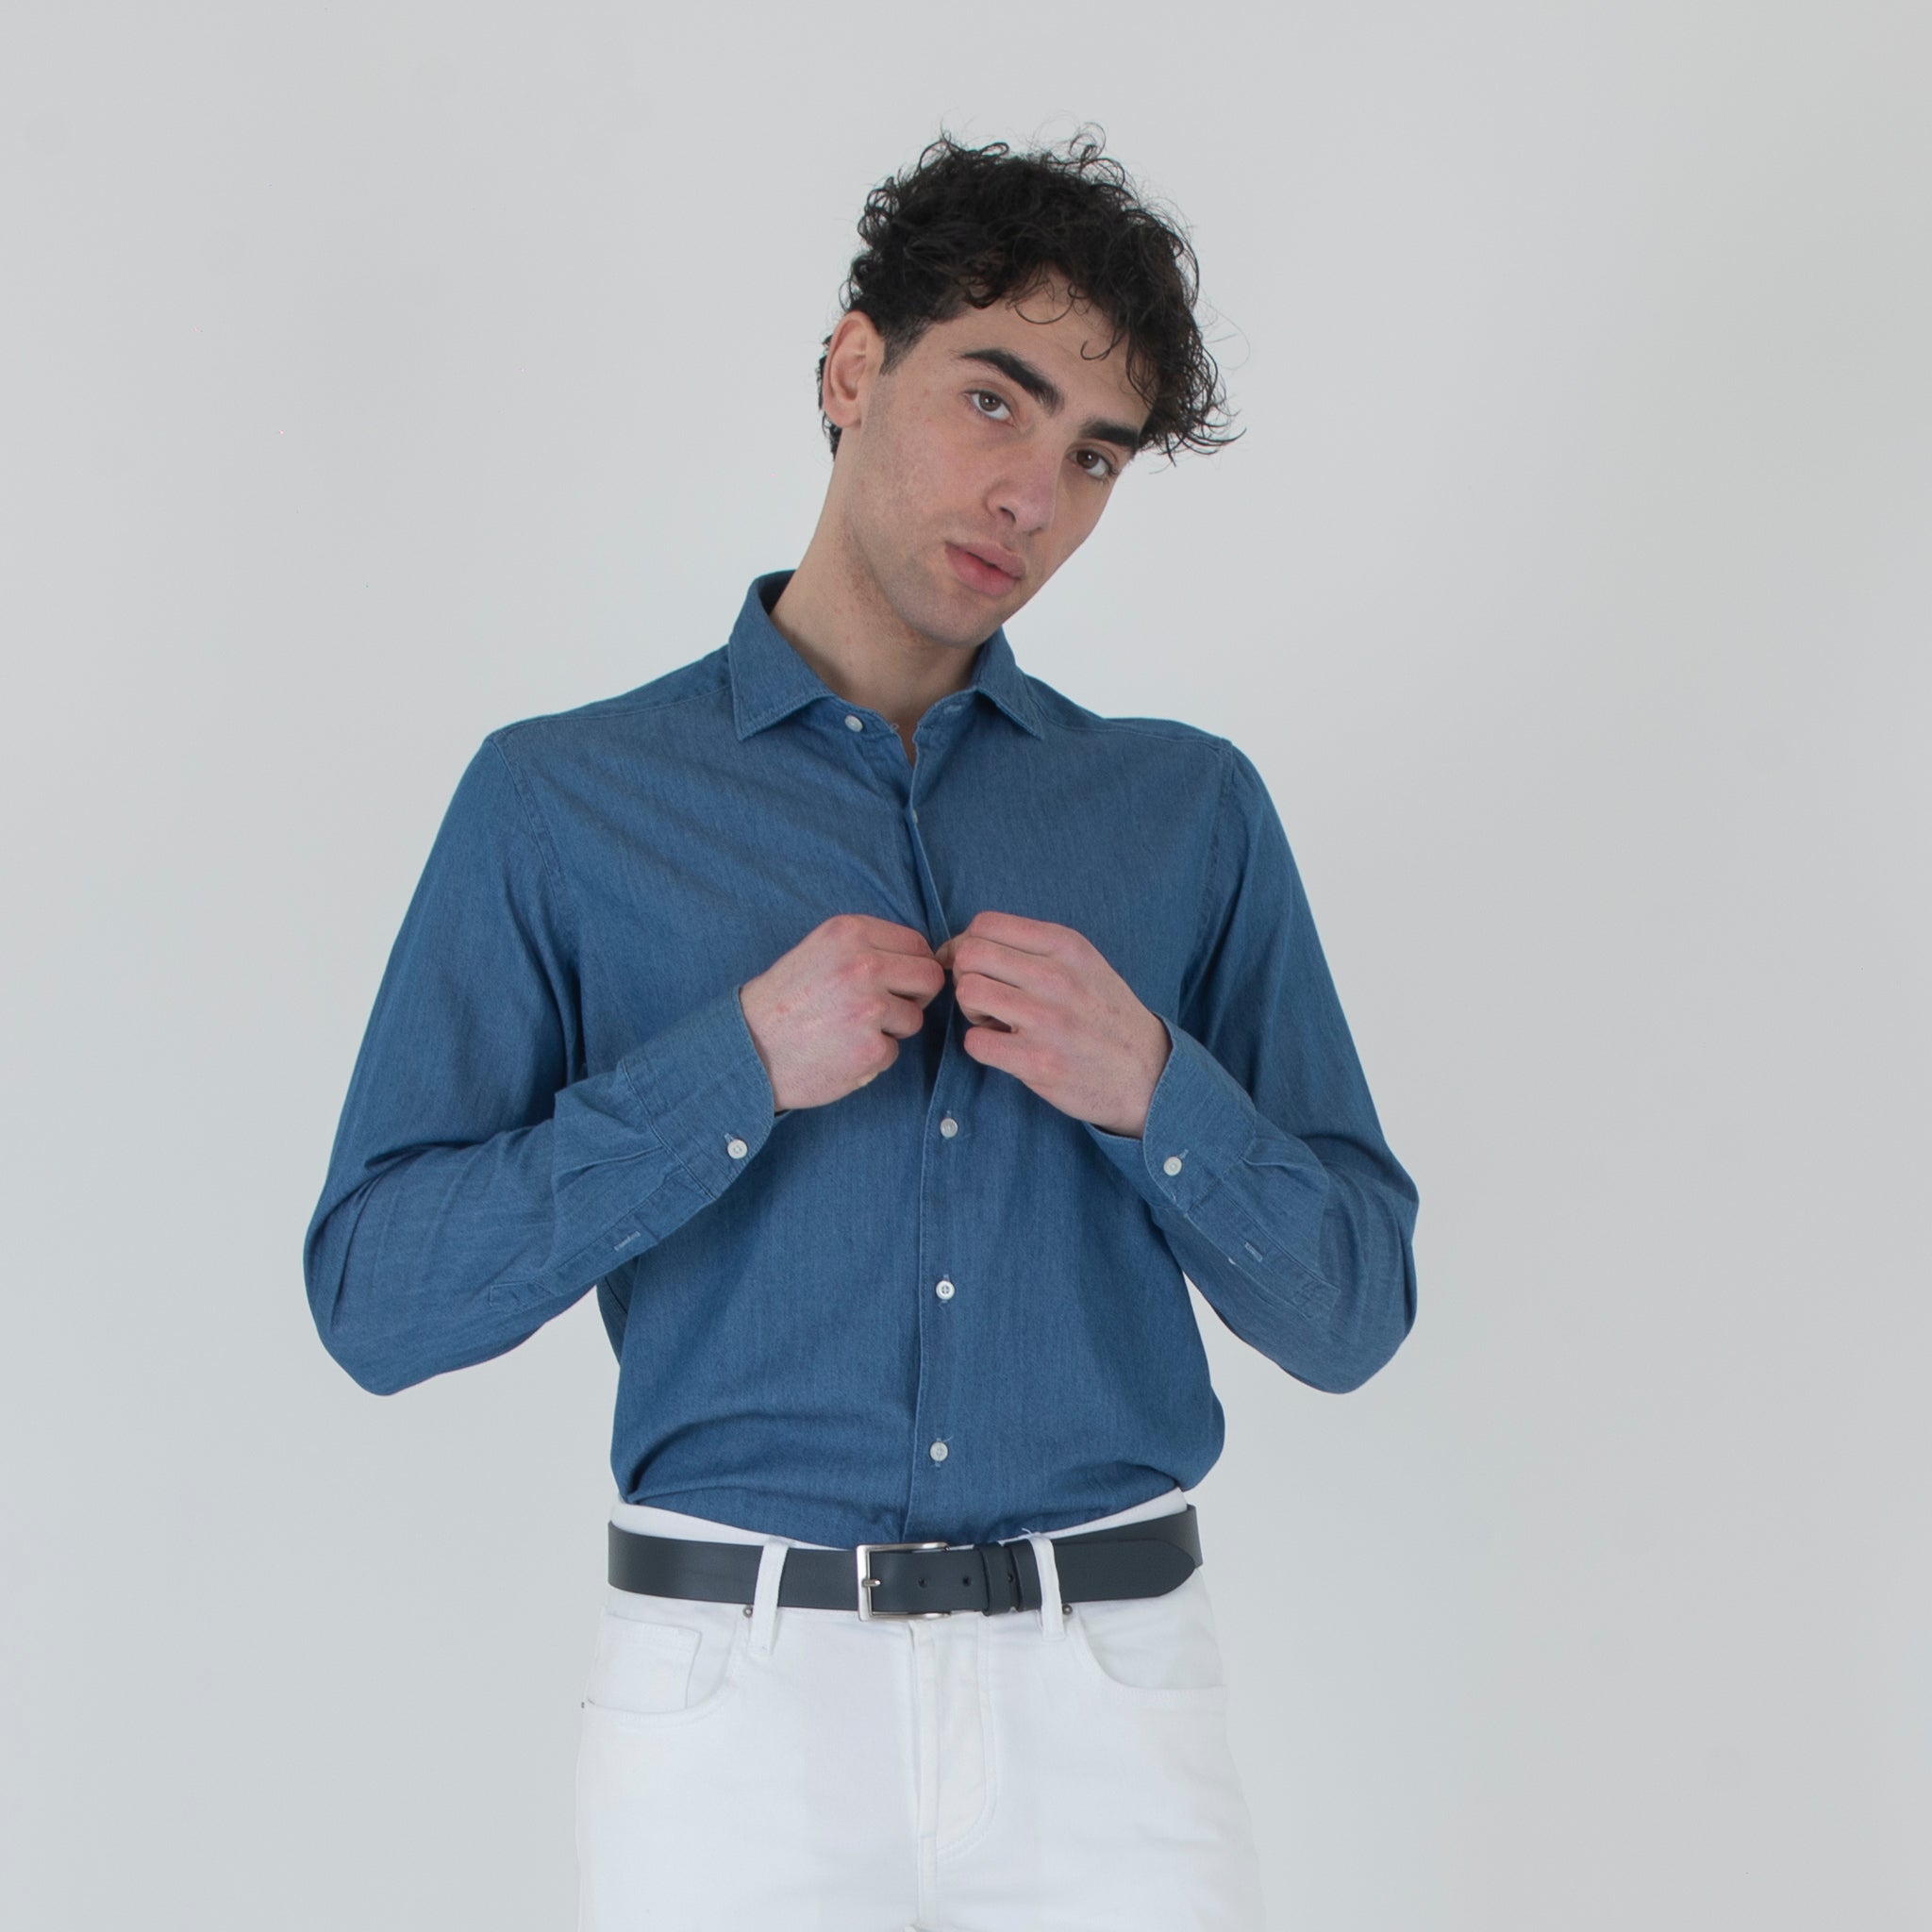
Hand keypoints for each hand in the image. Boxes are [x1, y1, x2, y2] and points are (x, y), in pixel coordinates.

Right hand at [738, 914, 946, 1113]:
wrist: (747, 1047)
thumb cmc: (784, 1001)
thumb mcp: (819, 950)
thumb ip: (865, 947)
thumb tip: (921, 957)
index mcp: (849, 932)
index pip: (917, 944)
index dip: (911, 966)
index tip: (895, 981)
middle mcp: (863, 965)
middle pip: (929, 978)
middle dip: (914, 995)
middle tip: (885, 1008)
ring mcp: (869, 1008)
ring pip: (914, 1018)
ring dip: (890, 1029)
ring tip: (850, 1030)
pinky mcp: (870, 1049)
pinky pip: (894, 1051)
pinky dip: (872, 1057)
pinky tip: (841, 1051)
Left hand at [934, 911, 1170, 1136]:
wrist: (1147, 1073)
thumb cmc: (1105, 1015)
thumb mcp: (1084, 963)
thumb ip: (1033, 948)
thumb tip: (964, 944)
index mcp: (1066, 945)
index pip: (985, 924)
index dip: (966, 945)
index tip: (974, 968)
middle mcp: (1057, 977)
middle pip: (970, 954)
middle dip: (965, 977)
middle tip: (985, 998)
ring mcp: (1047, 1020)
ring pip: (968, 992)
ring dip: (971, 1011)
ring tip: (996, 1023)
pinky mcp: (1038, 1061)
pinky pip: (975, 1042)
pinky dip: (981, 1046)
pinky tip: (1005, 1049)